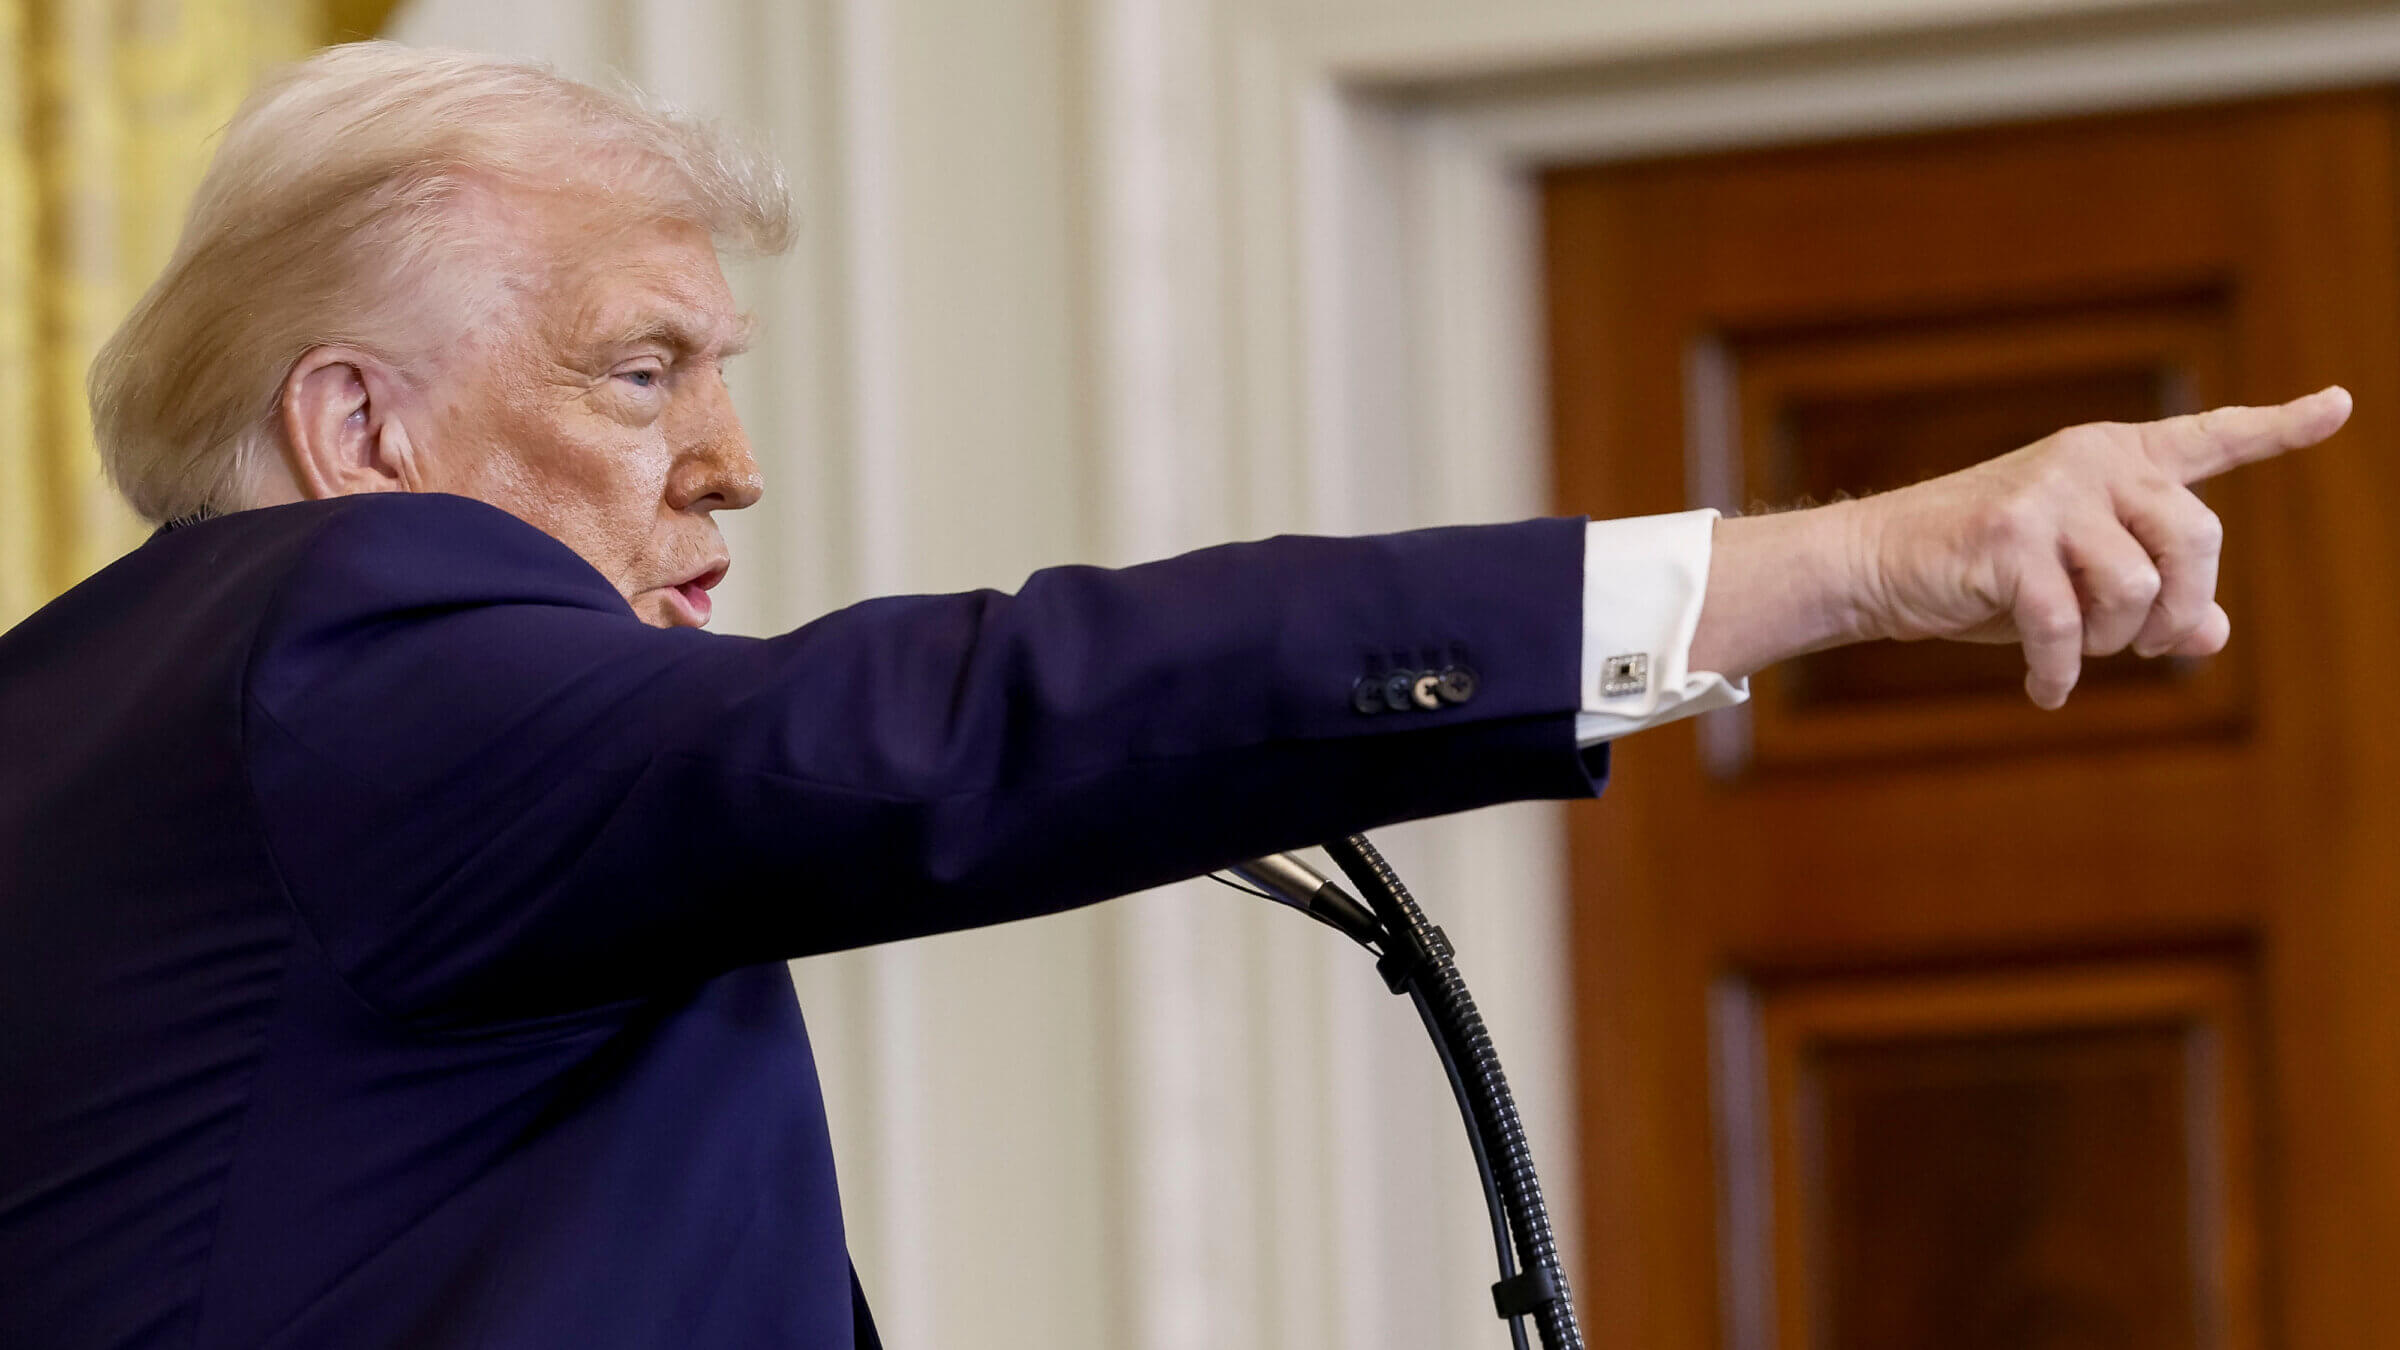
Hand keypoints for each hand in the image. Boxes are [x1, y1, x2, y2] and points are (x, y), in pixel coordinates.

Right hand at [1855, 386, 2351, 707]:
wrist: (1879, 563)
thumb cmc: (1984, 574)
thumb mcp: (2079, 585)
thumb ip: (2152, 599)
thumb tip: (2213, 633)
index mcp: (2118, 458)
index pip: (2212, 438)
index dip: (2280, 427)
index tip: (2341, 406)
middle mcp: (2093, 460)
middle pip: (2198, 536)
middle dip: (2181, 607)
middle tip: (2145, 646)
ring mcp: (2051, 493)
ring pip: (2138, 585)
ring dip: (2114, 641)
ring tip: (2074, 653)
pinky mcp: (2009, 535)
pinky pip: (2065, 624)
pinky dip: (2060, 671)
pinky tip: (2045, 691)